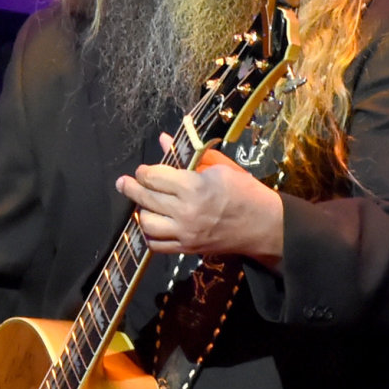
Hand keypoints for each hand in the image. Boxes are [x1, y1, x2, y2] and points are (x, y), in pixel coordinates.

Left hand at [118, 135, 284, 266]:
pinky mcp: (188, 248)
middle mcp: (186, 211)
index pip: (154, 177)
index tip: (143, 170)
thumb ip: (189, 156)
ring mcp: (186, 232)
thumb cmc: (245, 191)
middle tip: (123, 183)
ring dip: (142, 212)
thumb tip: (164, 139)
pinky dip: (150, 235)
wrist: (265, 225)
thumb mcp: (220, 167)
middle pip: (146, 198)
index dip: (144, 172)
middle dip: (131, 188)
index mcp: (194, 186)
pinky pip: (157, 245)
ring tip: (143, 204)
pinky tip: (152, 225)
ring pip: (147, 223)